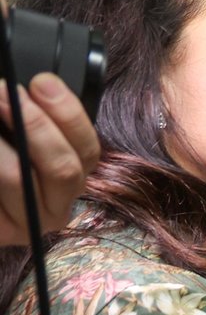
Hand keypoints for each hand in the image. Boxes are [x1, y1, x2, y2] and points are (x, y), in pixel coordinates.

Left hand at [0, 73, 101, 246]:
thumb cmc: (6, 159)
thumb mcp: (27, 135)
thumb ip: (38, 118)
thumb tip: (38, 85)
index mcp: (72, 180)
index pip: (87, 149)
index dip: (67, 113)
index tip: (41, 82)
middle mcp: (58, 207)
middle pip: (64, 169)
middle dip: (35, 124)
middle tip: (4, 91)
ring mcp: (30, 224)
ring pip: (20, 178)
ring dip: (1, 142)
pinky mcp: (2, 233)